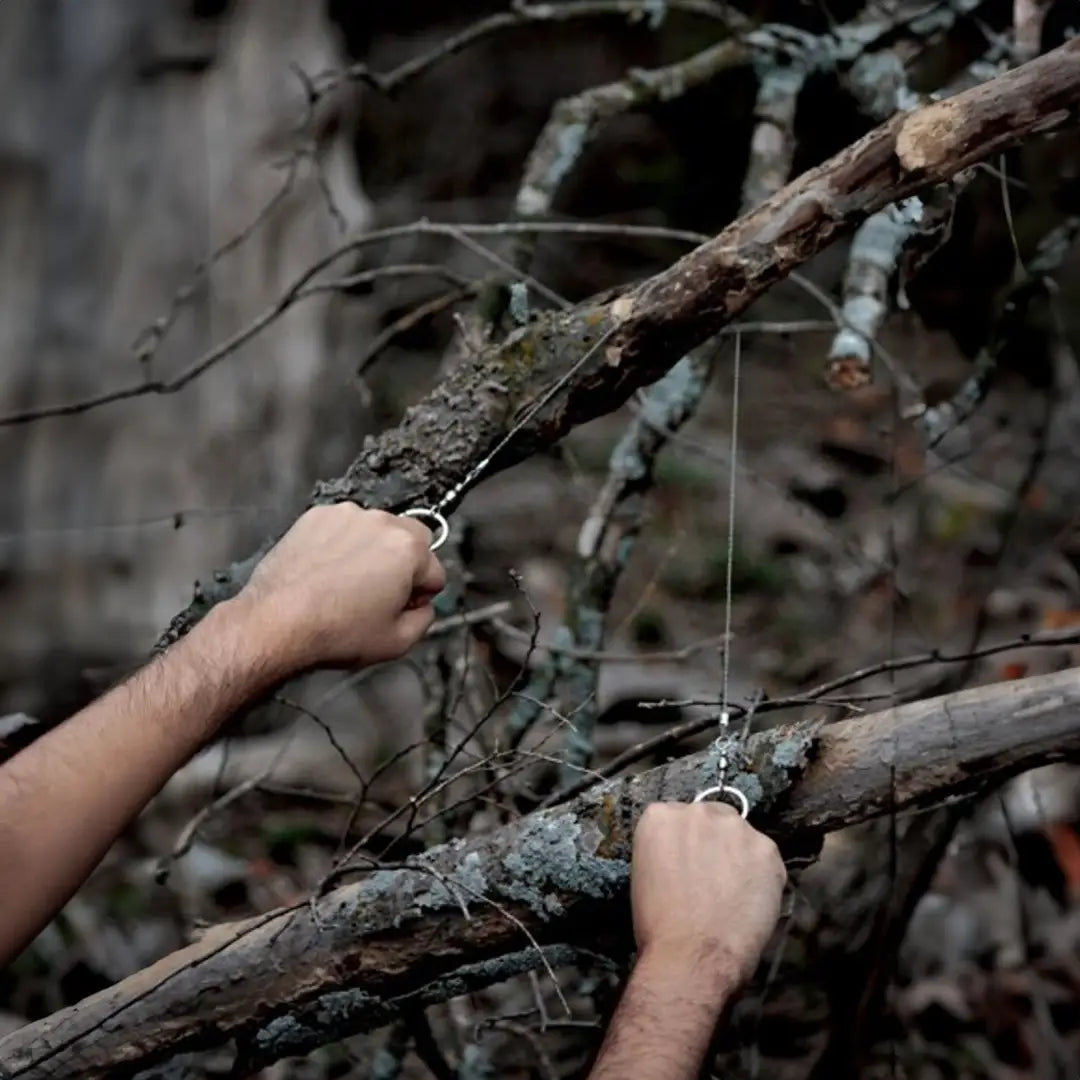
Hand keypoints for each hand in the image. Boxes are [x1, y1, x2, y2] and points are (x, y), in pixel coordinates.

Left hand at [235, 504, 446, 672]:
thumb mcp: (398, 642)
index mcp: (408, 549)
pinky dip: (341, 545)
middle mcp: (381, 522)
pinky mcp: (316, 516)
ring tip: (345, 586)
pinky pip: (343, 528)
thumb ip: (425, 619)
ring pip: (376, 532)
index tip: (399, 608)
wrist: (276, 623)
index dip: (420, 596)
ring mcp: (346, 515)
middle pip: (411, 541)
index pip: (435, 571)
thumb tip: (422, 606)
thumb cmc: (336, 632)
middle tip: (377, 595)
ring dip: (371, 552)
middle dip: (402, 565)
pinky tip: (326, 574)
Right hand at [631, 802, 785, 988]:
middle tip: (713, 879)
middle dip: (714, 843)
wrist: (691, 956)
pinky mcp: (766, 848)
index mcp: (660, 815)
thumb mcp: (646, 874)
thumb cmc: (659, 926)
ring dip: (739, 857)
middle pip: (712, 819)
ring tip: (734, 895)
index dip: (686, 845)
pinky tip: (751, 903)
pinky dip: (763, 878)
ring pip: (741, 837)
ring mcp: (735, 827)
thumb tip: (686, 856)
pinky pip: (766, 859)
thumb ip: (667, 851)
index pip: (678, 819)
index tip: (688, 866)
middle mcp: (697, 811)